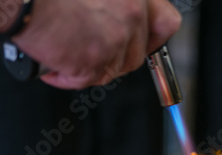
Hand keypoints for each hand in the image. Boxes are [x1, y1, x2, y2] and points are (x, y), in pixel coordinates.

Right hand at [12, 0, 181, 88]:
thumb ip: (117, 3)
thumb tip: (123, 22)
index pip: (166, 23)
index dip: (155, 38)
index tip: (146, 44)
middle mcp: (131, 15)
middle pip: (136, 55)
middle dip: (114, 59)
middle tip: (92, 51)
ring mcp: (115, 39)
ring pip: (113, 70)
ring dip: (90, 68)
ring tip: (67, 53)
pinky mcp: (95, 61)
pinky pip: (88, 80)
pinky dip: (69, 77)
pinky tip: (55, 64)